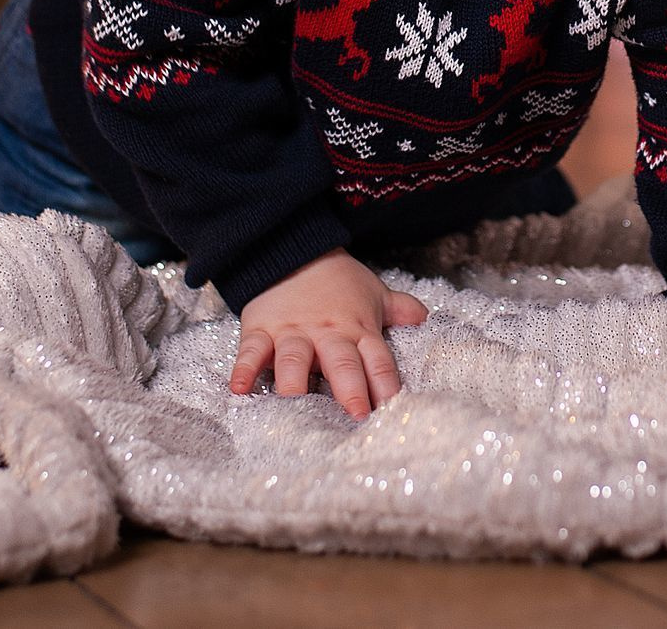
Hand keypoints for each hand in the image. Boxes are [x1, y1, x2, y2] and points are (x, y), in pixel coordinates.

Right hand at [231, 249, 428, 417]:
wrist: (294, 250)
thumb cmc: (338, 281)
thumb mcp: (373, 292)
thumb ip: (400, 309)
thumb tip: (426, 319)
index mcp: (358, 329)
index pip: (377, 359)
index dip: (386, 383)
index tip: (393, 408)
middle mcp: (327, 334)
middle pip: (341, 362)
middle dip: (350, 389)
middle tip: (357, 416)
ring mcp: (293, 333)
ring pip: (295, 360)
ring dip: (295, 384)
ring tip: (295, 409)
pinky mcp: (261, 330)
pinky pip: (252, 351)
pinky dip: (245, 370)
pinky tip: (240, 390)